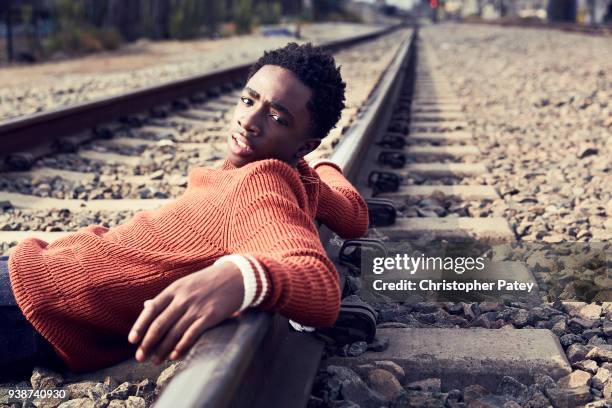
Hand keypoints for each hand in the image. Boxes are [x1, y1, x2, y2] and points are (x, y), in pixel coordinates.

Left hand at [127, 261, 243, 363]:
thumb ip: (167, 297)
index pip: (151, 309)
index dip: (140, 326)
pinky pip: (191, 334)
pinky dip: (181, 347)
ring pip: (174, 332)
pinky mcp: (210, 316)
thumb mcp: (185, 283)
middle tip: (140, 357)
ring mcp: (196, 307)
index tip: (132, 340)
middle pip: (160, 324)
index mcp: (174, 289)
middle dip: (148, 343)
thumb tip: (145, 306)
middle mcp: (183, 298)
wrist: (236, 276)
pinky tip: (174, 356)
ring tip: (155, 360)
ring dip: (162, 349)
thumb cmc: (208, 281)